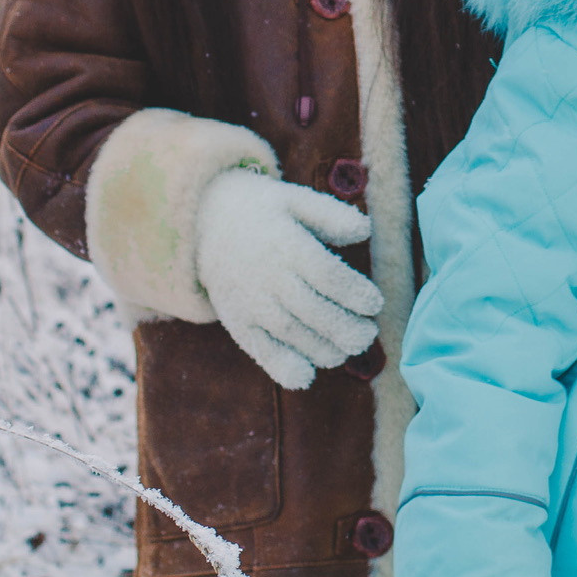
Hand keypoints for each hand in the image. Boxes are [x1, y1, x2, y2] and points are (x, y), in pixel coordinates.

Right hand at [196, 168, 382, 389]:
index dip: (354, 293)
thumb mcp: (295, 200)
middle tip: (368, 334)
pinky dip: (283, 368)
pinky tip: (307, 376)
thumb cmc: (262, 211)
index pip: (327, 275)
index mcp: (286, 245)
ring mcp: (250, 304)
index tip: (375, 303)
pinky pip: (261, 351)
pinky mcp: (237, 324)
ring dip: (325, 349)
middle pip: (313, 311)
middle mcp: (267, 278)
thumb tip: (366, 230)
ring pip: (292, 335)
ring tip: (348, 350)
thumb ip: (332, 215)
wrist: (201, 225)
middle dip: (346, 328)